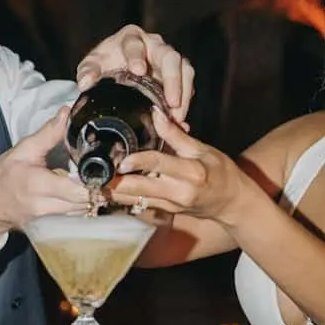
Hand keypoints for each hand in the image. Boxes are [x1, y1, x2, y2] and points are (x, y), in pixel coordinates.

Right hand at [0, 109, 92, 240]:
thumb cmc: (3, 176)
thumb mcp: (24, 150)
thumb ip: (48, 133)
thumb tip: (66, 113)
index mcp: (38, 185)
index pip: (77, 190)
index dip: (94, 181)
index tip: (104, 169)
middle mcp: (45, 207)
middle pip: (85, 203)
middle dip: (98, 189)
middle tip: (105, 174)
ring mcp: (48, 221)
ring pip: (83, 213)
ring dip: (93, 199)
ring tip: (96, 184)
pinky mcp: (51, 227)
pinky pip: (76, 219)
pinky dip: (84, 208)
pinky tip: (85, 196)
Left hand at [74, 25, 193, 122]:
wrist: (115, 69)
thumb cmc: (105, 63)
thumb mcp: (92, 65)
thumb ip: (87, 72)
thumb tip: (85, 83)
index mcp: (131, 38)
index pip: (135, 45)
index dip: (138, 57)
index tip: (138, 71)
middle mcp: (154, 45)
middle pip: (170, 57)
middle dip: (172, 79)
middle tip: (171, 102)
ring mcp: (169, 59)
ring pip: (184, 70)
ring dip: (183, 93)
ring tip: (177, 116)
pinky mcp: (178, 73)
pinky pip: (187, 84)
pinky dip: (185, 103)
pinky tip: (179, 119)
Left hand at [106, 109, 246, 224]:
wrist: (232, 202)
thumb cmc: (221, 172)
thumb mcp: (202, 149)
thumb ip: (176, 135)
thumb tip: (156, 113)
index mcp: (190, 172)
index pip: (159, 164)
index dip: (137, 161)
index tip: (119, 159)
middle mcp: (179, 192)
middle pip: (140, 188)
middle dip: (115, 182)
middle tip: (94, 172)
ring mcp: (171, 205)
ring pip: (135, 200)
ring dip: (114, 192)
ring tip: (93, 181)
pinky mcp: (165, 211)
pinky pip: (139, 205)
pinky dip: (123, 197)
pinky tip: (108, 190)